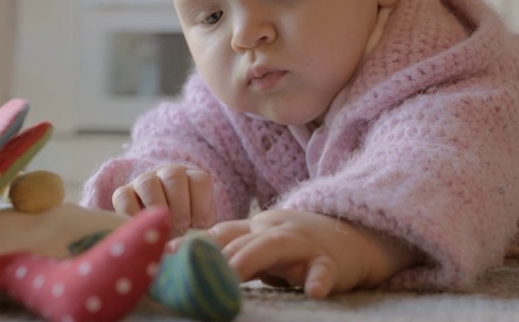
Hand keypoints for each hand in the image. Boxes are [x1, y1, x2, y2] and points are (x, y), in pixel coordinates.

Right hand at [111, 165, 215, 233]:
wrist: (159, 236)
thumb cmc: (185, 232)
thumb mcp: (199, 229)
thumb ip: (202, 231)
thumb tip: (195, 238)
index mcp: (192, 181)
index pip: (200, 181)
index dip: (201, 202)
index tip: (199, 224)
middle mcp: (168, 175)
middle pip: (174, 176)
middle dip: (180, 203)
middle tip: (182, 225)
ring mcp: (144, 182)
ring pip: (148, 182)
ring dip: (156, 205)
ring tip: (162, 225)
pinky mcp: (123, 193)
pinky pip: (123, 196)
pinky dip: (132, 212)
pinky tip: (142, 228)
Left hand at [200, 210, 417, 297]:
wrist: (352, 237)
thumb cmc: (299, 247)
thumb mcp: (265, 246)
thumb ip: (237, 254)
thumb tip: (196, 272)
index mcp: (257, 228)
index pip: (221, 233)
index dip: (194, 243)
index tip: (166, 255)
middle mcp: (275, 230)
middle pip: (241, 239)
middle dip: (214, 255)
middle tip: (187, 273)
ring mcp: (303, 243)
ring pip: (274, 246)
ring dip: (251, 260)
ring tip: (231, 277)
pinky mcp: (329, 260)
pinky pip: (324, 269)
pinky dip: (319, 278)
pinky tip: (315, 291)